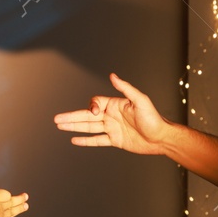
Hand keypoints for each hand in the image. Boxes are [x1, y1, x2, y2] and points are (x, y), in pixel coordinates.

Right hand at [54, 73, 172, 155]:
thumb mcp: (141, 101)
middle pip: (86, 115)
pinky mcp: (115, 140)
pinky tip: (74, 139)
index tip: (95, 113)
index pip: (95, 102)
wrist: (161, 139)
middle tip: (56, 119)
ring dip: (74, 127)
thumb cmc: (154, 118)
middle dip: (71, 117)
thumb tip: (113, 75)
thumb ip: (125, 88)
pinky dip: (86, 140)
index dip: (91, 106)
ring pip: (88, 127)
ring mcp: (112, 128)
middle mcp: (111, 116)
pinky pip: (97, 140)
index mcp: (115, 105)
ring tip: (59, 126)